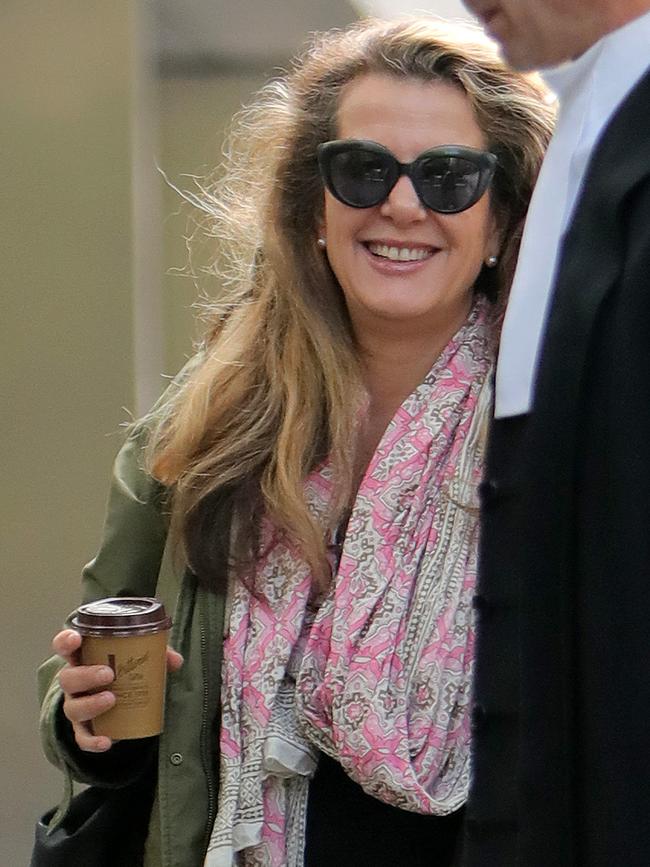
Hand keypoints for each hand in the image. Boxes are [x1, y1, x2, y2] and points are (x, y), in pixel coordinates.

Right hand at [53, 629, 182, 752]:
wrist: (117, 702)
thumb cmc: (123, 670)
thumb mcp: (138, 657)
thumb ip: (156, 653)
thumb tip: (175, 661)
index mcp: (83, 656)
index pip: (64, 645)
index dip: (65, 641)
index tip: (76, 639)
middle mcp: (75, 682)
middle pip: (68, 678)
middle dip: (86, 675)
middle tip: (109, 674)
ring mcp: (77, 705)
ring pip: (73, 707)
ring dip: (90, 704)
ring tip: (112, 699)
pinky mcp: (84, 729)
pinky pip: (82, 737)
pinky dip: (92, 741)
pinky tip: (107, 741)